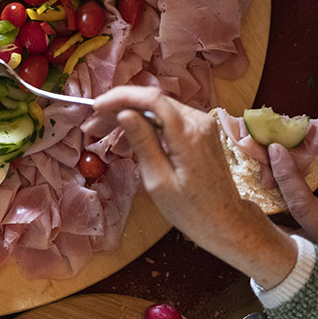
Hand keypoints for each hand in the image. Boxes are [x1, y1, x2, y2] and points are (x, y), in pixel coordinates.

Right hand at [93, 86, 298, 287]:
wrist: (225, 221)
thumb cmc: (190, 210)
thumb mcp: (158, 181)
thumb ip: (143, 143)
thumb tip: (124, 113)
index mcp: (188, 135)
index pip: (152, 100)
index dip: (121, 97)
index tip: (96, 107)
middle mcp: (198, 121)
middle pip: (152, 101)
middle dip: (119, 107)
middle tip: (92, 124)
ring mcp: (201, 124)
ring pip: (157, 108)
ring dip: (128, 114)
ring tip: (102, 130)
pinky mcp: (199, 130)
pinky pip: (166, 118)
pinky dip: (143, 122)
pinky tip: (125, 135)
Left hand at [271, 138, 317, 290]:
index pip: (300, 205)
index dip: (286, 174)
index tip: (276, 148)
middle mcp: (312, 249)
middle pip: (277, 212)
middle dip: (266, 179)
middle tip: (258, 149)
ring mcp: (304, 248)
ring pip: (274, 217)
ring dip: (267, 186)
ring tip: (261, 157)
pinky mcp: (302, 241)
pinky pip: (281, 218)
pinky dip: (275, 195)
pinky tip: (271, 173)